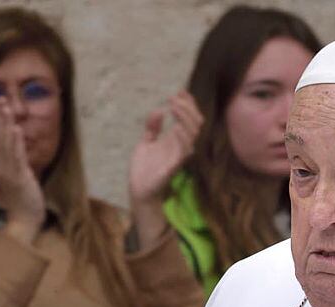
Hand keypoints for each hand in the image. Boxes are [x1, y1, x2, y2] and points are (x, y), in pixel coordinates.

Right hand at [0, 98, 45, 242]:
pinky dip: (16, 143)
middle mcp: (1, 166)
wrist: (25, 220)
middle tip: (1, 98)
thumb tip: (15, 148)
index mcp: (0, 165)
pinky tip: (16, 129)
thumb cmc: (23, 199)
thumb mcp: (17, 177)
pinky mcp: (18, 178)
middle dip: (1, 117)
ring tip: (7, 108)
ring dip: (6, 125)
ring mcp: (8, 172)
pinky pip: (17, 157)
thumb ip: (15, 162)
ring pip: (6, 144)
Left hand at [128, 90, 202, 207]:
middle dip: (188, 107)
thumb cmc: (143, 168)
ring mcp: (180, 155)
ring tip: (173, 105)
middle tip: (173, 98)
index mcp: (176, 139)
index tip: (180, 91)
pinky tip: (174, 125)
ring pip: (193, 132)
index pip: (190, 118)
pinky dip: (182, 135)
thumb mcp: (146, 141)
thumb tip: (158, 110)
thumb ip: (152, 126)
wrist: (138, 188)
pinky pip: (185, 149)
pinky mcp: (175, 165)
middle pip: (196, 122)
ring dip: (185, 116)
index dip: (189, 104)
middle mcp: (181, 146)